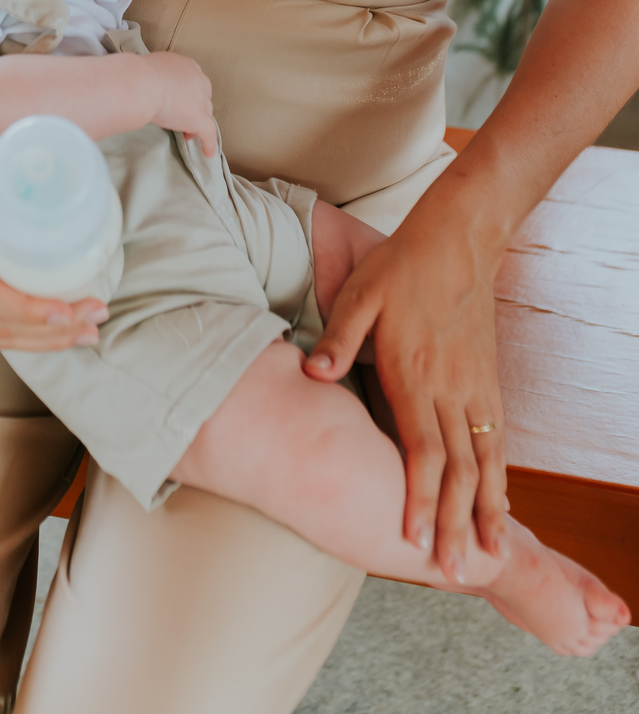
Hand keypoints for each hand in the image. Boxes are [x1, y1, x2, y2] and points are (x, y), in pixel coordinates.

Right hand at [144, 52, 215, 154]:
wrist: (143, 84)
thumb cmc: (139, 74)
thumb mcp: (151, 68)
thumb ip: (157, 76)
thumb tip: (147, 84)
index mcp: (188, 66)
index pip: (193, 83)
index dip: (188, 95)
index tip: (179, 103)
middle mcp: (199, 80)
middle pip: (202, 98)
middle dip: (193, 109)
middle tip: (180, 119)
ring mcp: (201, 100)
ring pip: (205, 115)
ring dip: (196, 124)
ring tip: (185, 134)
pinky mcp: (199, 119)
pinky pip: (208, 134)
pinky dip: (209, 144)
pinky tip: (207, 153)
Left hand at [303, 223, 507, 583]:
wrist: (457, 239)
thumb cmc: (400, 265)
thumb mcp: (359, 292)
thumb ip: (338, 337)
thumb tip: (311, 374)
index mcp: (415, 372)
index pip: (422, 450)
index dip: (420, 498)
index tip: (415, 540)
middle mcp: (451, 388)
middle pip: (458, 469)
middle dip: (454, 524)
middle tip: (451, 572)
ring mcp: (475, 385)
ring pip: (485, 460)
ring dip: (485, 510)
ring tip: (486, 554)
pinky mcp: (487, 379)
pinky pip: (497, 437)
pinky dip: (501, 476)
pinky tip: (500, 504)